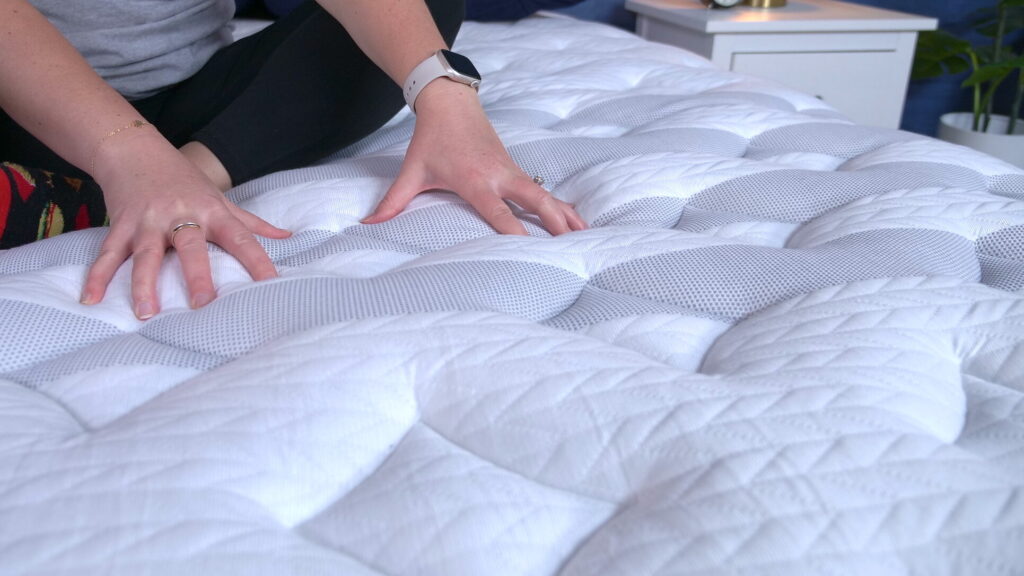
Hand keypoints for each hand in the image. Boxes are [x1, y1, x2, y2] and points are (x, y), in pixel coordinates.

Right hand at [80, 129, 290, 319]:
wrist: (134, 150)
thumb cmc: (185, 180)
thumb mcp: (221, 198)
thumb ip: (252, 222)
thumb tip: (288, 237)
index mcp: (212, 211)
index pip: (241, 238)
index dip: (258, 260)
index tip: (271, 285)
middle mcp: (181, 215)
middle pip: (190, 246)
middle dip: (197, 274)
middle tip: (204, 305)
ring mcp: (148, 220)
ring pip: (145, 253)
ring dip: (143, 283)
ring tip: (145, 312)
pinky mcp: (121, 223)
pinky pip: (108, 252)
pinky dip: (97, 276)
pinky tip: (90, 299)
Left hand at [362, 80, 586, 234]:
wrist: (449, 103)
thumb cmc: (431, 140)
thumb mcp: (412, 172)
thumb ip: (393, 201)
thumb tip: (368, 224)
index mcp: (475, 181)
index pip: (500, 213)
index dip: (515, 233)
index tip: (530, 253)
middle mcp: (499, 176)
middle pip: (535, 201)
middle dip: (555, 223)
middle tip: (572, 245)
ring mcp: (511, 170)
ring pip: (545, 194)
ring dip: (565, 215)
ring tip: (585, 235)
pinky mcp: (515, 168)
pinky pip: (542, 189)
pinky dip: (559, 204)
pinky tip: (574, 219)